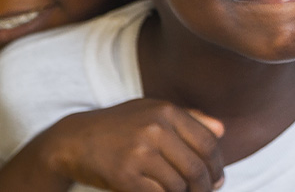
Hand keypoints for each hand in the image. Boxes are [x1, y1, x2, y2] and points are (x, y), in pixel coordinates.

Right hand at [40, 99, 224, 191]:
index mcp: (167, 111)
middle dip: (206, 187)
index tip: (217, 179)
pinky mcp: (124, 175)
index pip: (208, 143)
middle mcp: (156, 128)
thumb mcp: (152, 111)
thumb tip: (222, 131)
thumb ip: (189, 118)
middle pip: (196, 168)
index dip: (217, 166)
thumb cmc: (119, 126)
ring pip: (179, 185)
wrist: (72, 140)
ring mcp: (139, 152)